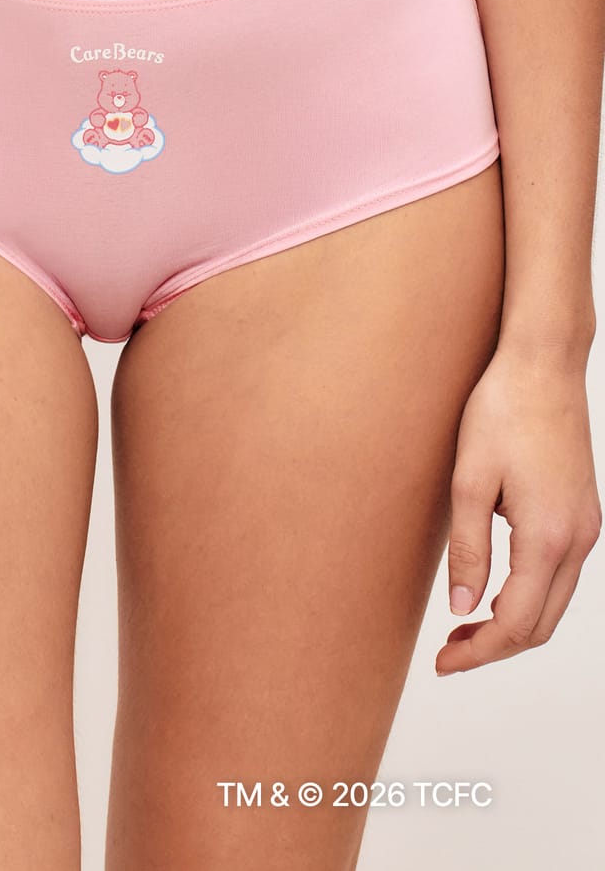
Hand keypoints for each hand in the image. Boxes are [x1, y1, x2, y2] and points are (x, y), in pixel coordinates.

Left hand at [436, 344, 600, 674]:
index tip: (443, 665)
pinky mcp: (582, 513)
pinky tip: (493, 590)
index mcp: (548, 536)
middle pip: (543, 624)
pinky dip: (529, 596)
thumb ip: (468, 550)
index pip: (517, 623)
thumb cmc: (500, 411)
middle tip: (447, 654)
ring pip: (555, 602)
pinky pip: (560, 574)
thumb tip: (463, 611)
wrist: (542, 365)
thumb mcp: (468, 480)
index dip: (480, 653)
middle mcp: (578, 539)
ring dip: (512, 624)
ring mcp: (586, 526)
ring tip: (463, 629)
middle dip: (496, 647)